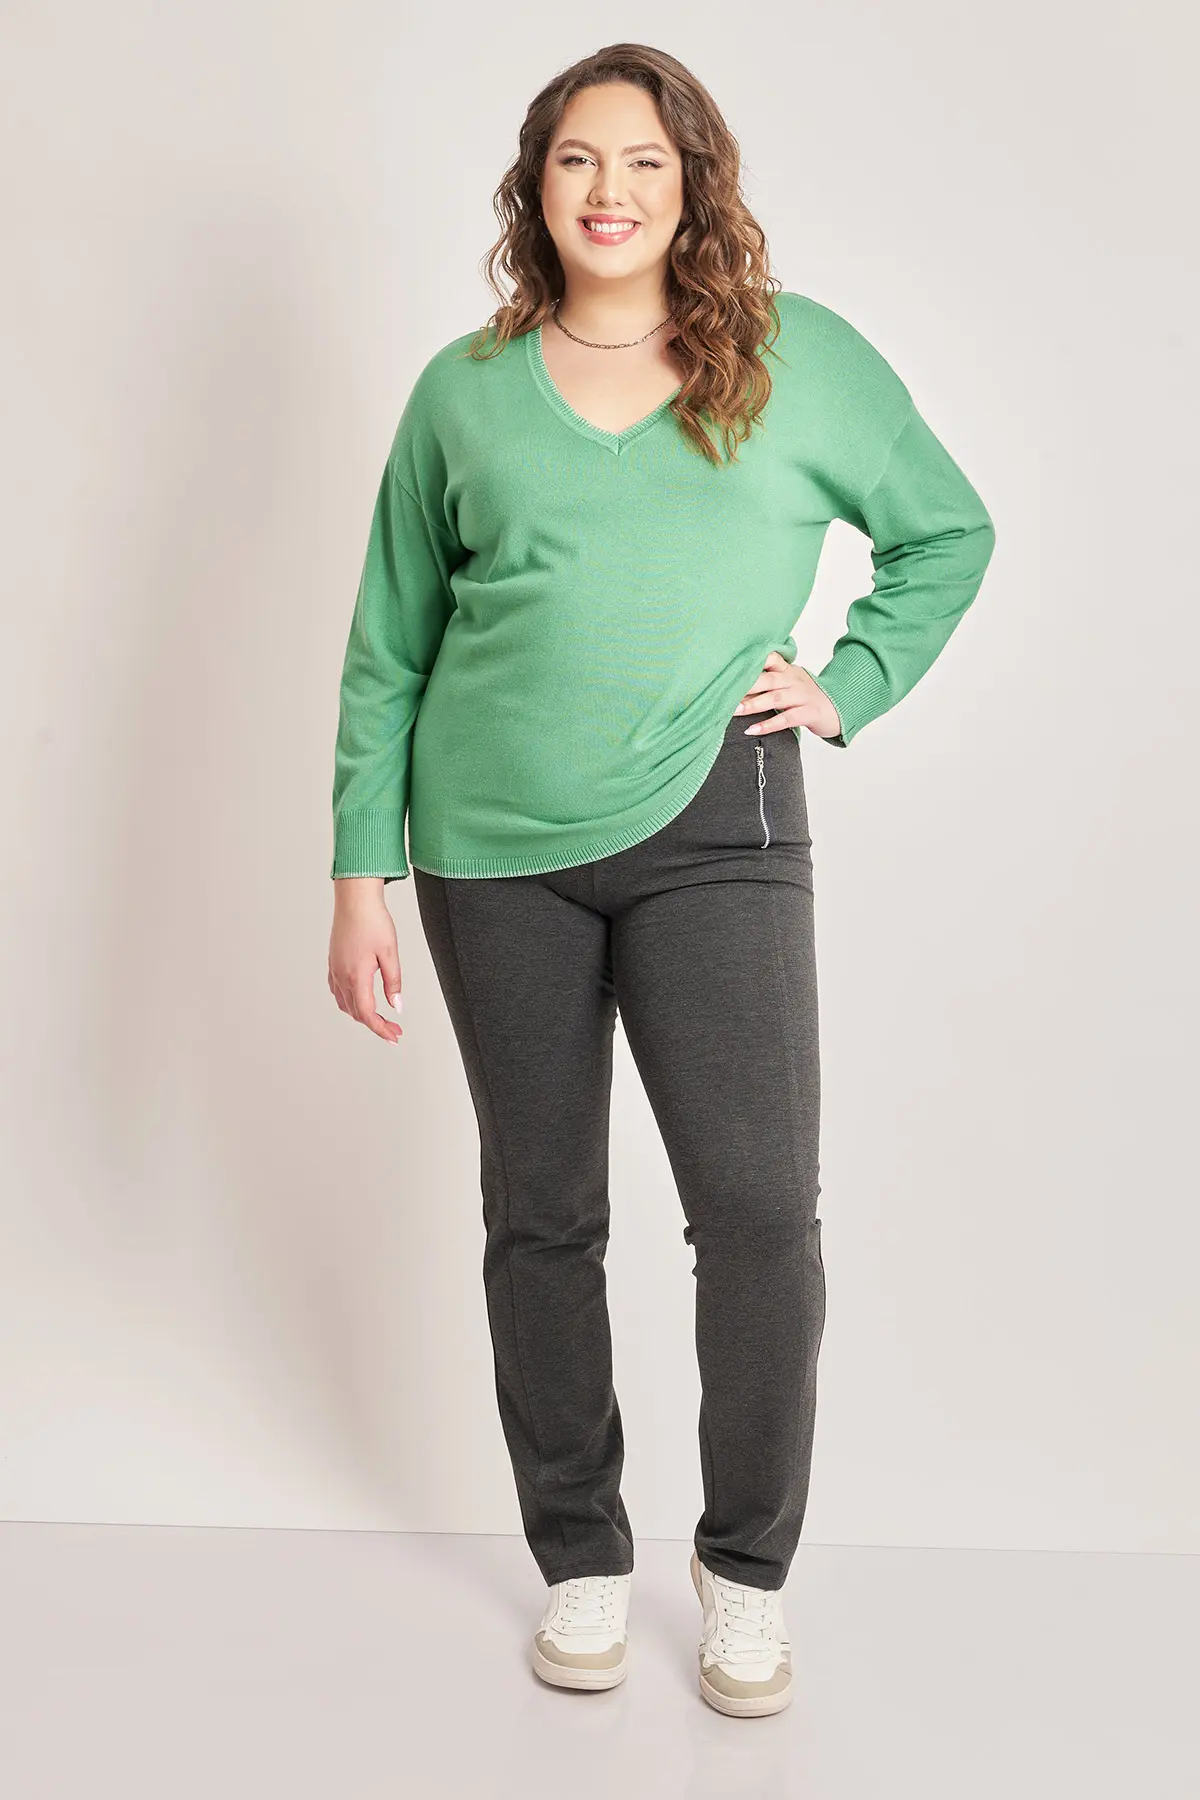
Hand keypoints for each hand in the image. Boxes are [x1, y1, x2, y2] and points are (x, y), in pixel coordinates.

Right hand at [328, 878, 403, 1043]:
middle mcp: (341, 976)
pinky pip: (338, 991)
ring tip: (380, 1018)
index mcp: (356, 976)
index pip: (367, 1013)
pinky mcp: (333, 962)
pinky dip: (349, 1002)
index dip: (381, 1029)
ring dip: (362, 1015)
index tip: (394, 1037)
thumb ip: (393, 982)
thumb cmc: (373, 921)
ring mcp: (335, 969)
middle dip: (375, 1024)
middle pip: (356, 1012)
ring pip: (345, 1004)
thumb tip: (396, 1006)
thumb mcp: (390, 953)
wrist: (354, 899)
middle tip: (395, 1029)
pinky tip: (359, 999)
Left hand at [734, 652, 841, 738]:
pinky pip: (786, 719)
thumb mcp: (792, 682)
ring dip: (753, 704)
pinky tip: (753, 730)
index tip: (734, 665)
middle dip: (746, 685)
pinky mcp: (809, 713)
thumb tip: (737, 687)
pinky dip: (769, 725)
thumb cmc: (809, 697)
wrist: (841, 707)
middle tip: (725, 692)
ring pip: (775, 698)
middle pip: (768, 678)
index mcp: (789, 671)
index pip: (772, 658)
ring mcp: (803, 696)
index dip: (755, 659)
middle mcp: (794, 681)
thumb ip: (770, 680)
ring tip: (734, 711)